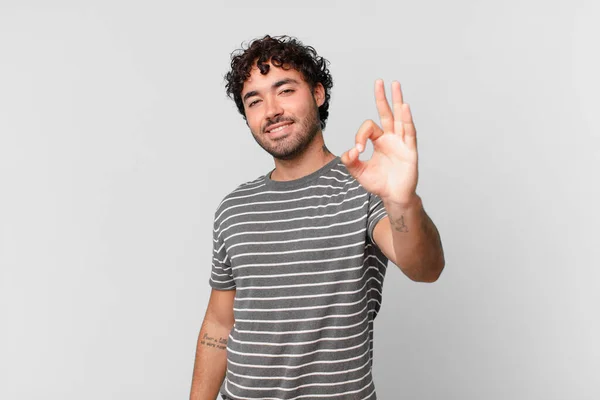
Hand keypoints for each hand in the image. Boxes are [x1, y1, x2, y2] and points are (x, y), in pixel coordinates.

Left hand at [341, 79, 418, 205]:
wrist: (393, 197)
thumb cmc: (379, 183)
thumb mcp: (359, 172)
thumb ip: (350, 161)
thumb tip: (349, 151)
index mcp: (379, 140)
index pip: (369, 127)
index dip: (360, 135)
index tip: (357, 150)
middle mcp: (391, 138)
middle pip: (387, 113)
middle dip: (382, 97)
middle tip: (379, 81)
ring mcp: (402, 142)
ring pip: (400, 118)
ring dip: (397, 101)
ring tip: (395, 85)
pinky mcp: (410, 150)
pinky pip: (409, 132)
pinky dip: (406, 119)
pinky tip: (404, 107)